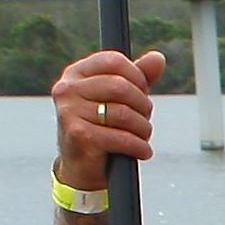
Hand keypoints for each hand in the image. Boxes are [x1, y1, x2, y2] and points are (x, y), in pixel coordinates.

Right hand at [51, 48, 166, 185]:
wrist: (83, 167)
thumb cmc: (104, 128)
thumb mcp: (120, 99)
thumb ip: (138, 77)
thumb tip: (158, 57)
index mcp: (76, 73)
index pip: (114, 61)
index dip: (138, 77)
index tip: (141, 94)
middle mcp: (67, 89)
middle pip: (121, 86)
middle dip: (143, 106)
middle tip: (143, 120)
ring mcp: (69, 111)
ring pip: (125, 114)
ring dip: (143, 129)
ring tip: (141, 137)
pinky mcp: (78, 135)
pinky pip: (122, 137)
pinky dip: (140, 147)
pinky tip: (141, 151)